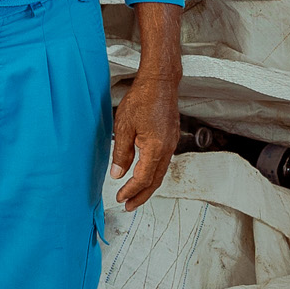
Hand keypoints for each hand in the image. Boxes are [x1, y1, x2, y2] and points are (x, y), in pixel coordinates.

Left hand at [110, 71, 178, 211]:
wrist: (160, 82)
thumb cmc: (142, 98)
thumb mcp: (123, 127)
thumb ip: (121, 153)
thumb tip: (117, 174)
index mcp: (155, 148)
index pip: (142, 178)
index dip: (131, 191)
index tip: (120, 197)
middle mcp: (167, 149)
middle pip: (155, 181)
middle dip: (141, 196)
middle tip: (129, 206)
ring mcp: (171, 143)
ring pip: (160, 172)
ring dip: (148, 186)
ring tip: (135, 195)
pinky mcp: (171, 138)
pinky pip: (163, 162)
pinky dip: (153, 173)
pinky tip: (145, 174)